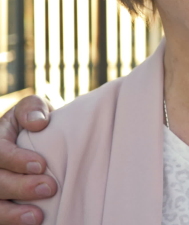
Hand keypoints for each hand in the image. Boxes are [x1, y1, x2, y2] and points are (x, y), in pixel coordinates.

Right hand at [0, 96, 56, 224]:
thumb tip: (38, 122)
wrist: (41, 141)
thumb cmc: (36, 124)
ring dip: (10, 215)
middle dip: (19, 187)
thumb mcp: (33, 109)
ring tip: (37, 217)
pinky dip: (10, 223)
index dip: (15, 160)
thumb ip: (33, 108)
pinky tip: (31, 224)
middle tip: (50, 188)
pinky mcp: (0, 205)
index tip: (42, 165)